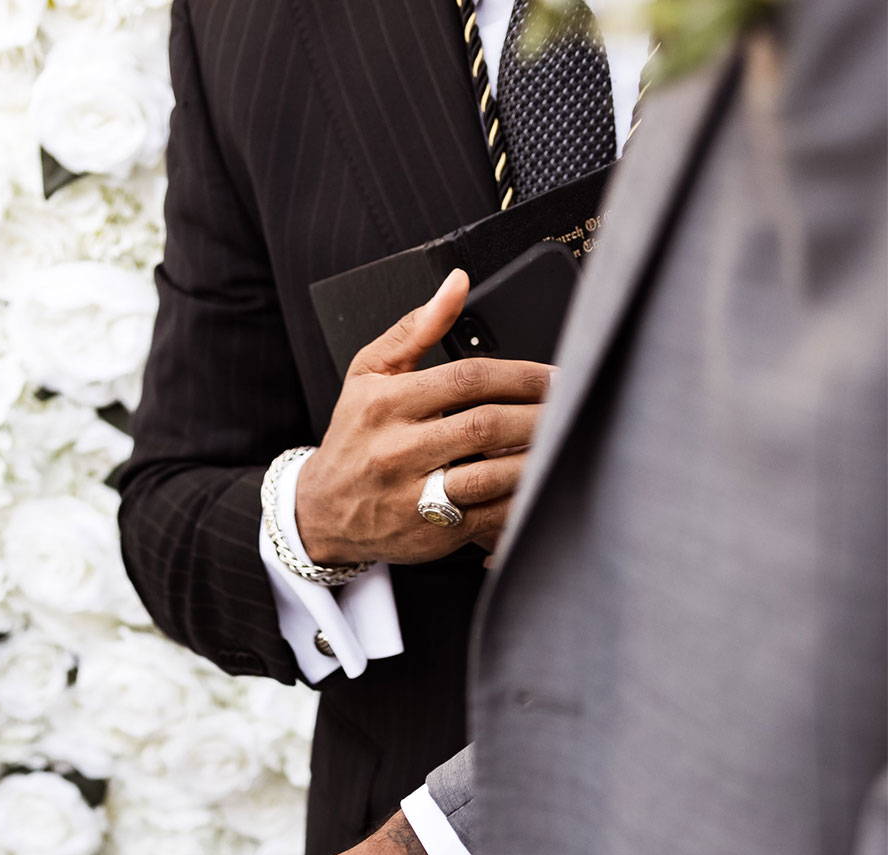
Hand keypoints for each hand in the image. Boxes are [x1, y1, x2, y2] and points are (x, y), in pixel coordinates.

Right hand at [294, 270, 551, 566]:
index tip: (554, 375)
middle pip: (484, 425)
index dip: (520, 375)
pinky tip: (538, 483)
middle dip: (537, 413)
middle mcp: (397, 450)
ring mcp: (413, 497)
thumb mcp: (368, 374)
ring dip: (534, 458)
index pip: (466, 379)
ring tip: (560, 442)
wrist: (322, 511)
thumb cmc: (352, 438)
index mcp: (387, 404)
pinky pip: (487, 517)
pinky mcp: (430, 534)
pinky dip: (519, 501)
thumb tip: (456, 284)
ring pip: (489, 475)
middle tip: (569, 406)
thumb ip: (415, 328)